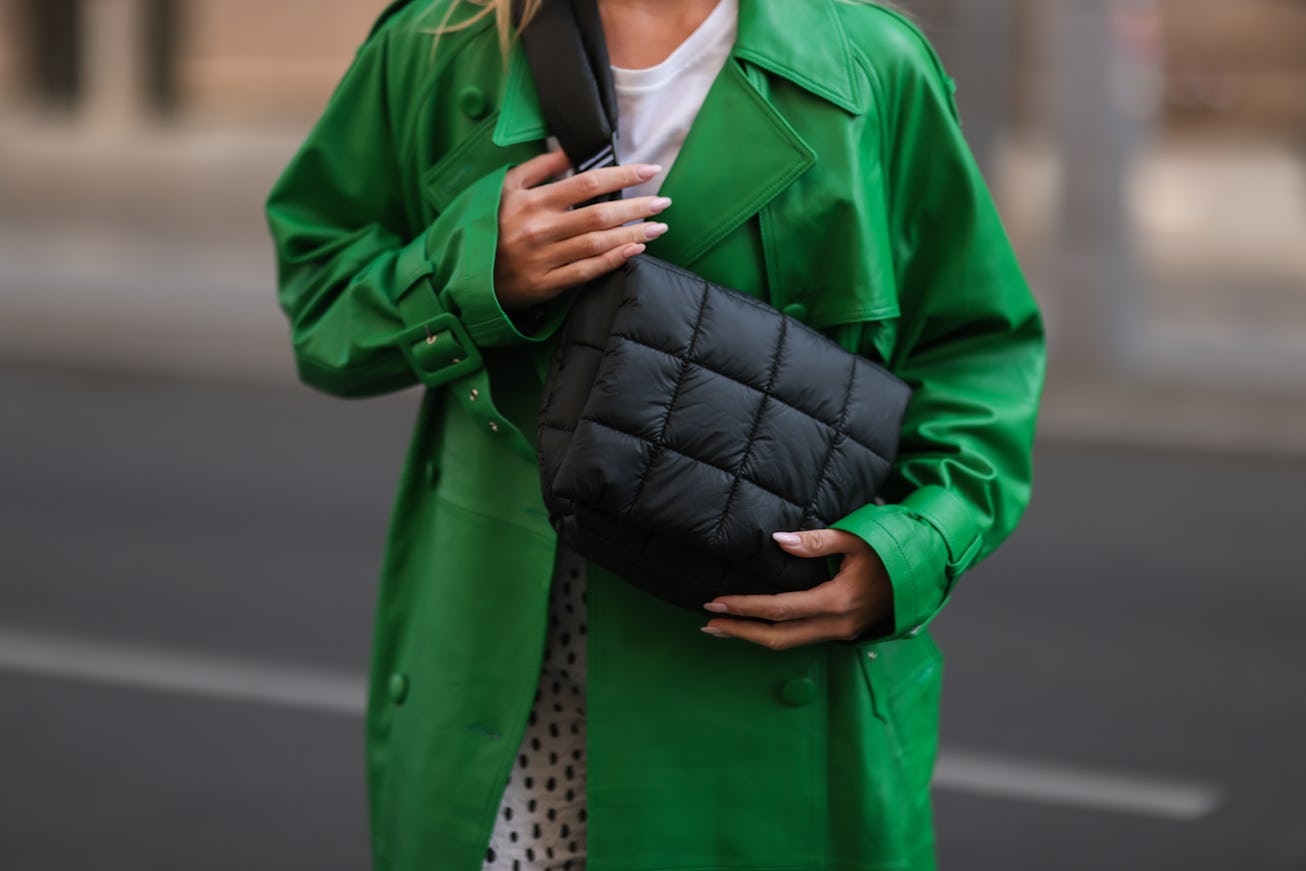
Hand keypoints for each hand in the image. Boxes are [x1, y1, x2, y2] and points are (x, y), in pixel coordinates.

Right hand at [494, 150, 671, 308]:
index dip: (622, 175)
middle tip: (664, 201)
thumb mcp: (505, 188)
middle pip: (599, 214)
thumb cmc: (491, 225)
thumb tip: (568, 150)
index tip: (649, 170)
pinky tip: (635, 251)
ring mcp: (544, 258)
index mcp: (533, 201)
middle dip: (636, 206)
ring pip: (597, 244)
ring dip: (633, 234)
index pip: (587, 183)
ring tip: (659, 227)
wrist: (466, 272)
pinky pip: (586, 271)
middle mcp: (541, 228)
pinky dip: (613, 261)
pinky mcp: (546, 284)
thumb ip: (537, 168)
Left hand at [700, 530, 891, 649]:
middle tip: (708, 624)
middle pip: (779, 638)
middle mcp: (839, 624)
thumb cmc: (892, 547)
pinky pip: (803, 637)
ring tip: (723, 627)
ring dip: (755, 636)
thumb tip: (777, 540)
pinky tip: (757, 624)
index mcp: (838, 601)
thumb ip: (815, 541)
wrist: (927, 569)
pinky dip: (775, 632)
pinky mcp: (845, 630)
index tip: (716, 603)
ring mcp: (843, 631)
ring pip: (790, 642)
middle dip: (741, 632)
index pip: (781, 610)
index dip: (746, 608)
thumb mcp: (856, 537)